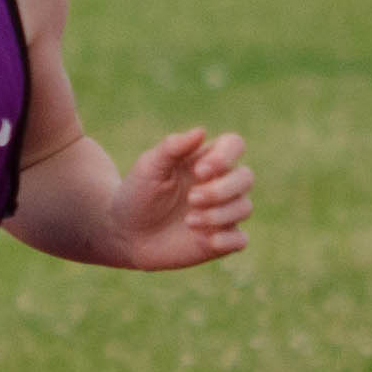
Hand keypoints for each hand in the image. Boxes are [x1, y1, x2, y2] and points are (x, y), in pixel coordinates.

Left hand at [109, 129, 251, 270]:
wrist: (125, 234)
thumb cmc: (138, 193)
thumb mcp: (149, 167)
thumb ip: (172, 147)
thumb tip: (201, 131)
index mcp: (205, 160)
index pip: (234, 145)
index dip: (226, 156)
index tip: (199, 171)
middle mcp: (220, 184)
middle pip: (246, 177)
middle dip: (222, 189)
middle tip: (192, 198)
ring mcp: (223, 213)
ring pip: (245, 207)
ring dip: (220, 214)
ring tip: (189, 221)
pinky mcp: (220, 240)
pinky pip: (241, 239)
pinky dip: (228, 239)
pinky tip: (206, 240)